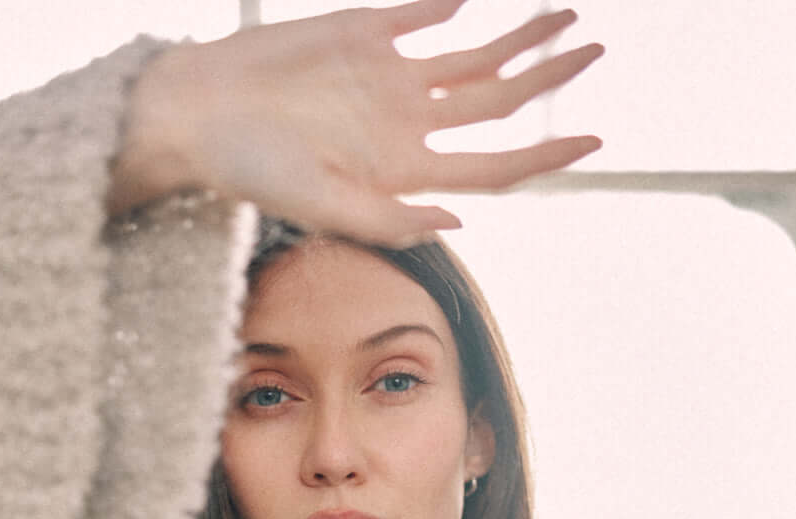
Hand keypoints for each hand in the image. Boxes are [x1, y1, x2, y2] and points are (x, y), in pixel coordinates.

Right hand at [109, 0, 603, 244]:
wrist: (199, 112)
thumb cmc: (252, 170)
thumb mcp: (320, 204)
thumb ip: (388, 218)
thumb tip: (457, 220)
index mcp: (404, 172)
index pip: (492, 167)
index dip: (544, 156)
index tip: (596, 140)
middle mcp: (407, 126)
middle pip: (495, 104)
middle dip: (548, 80)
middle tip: (596, 50)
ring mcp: (389, 77)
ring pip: (473, 57)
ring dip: (519, 38)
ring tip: (566, 15)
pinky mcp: (363, 32)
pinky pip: (421, 11)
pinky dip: (450, 1)